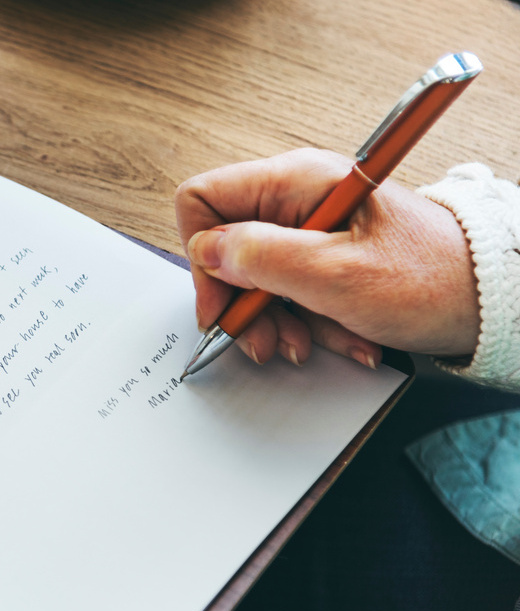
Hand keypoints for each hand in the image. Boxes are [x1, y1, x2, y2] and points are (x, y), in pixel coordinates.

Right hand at [175, 148, 479, 366]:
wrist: (492, 299)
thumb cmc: (431, 279)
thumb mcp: (336, 275)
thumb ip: (261, 258)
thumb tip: (208, 251)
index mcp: (295, 182)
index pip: (203, 201)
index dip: (203, 256)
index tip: (223, 303)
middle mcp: (297, 198)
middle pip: (228, 248)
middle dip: (244, 304)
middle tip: (267, 340)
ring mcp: (311, 228)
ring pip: (257, 278)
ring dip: (279, 321)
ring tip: (311, 343)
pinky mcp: (325, 255)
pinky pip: (291, 292)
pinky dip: (309, 322)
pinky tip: (340, 337)